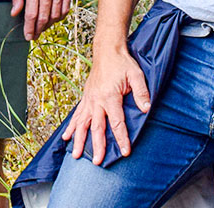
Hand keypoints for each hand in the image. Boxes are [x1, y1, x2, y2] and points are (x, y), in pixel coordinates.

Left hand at [12, 0, 72, 40]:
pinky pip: (64, 12)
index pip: (31, 15)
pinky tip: (52, 19)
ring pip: (54, 17)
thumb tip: (14, 13)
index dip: (29, 28)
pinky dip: (58, 18)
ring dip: (48, 26)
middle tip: (34, 36)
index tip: (28, 37)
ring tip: (42, 28)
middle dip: (38, 30)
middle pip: (43, 18)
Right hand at [60, 45, 149, 164]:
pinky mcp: (86, 97)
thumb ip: (141, 92)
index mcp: (110, 96)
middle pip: (96, 128)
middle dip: (97, 146)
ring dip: (78, 139)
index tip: (124, 152)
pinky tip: (67, 136)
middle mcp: (97, 100)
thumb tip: (146, 109)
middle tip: (97, 162)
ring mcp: (89, 99)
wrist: (107, 50)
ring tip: (75, 154)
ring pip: (82, 123)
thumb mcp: (136, 75)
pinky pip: (77, 114)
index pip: (117, 123)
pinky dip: (72, 126)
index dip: (121, 138)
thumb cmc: (122, 63)